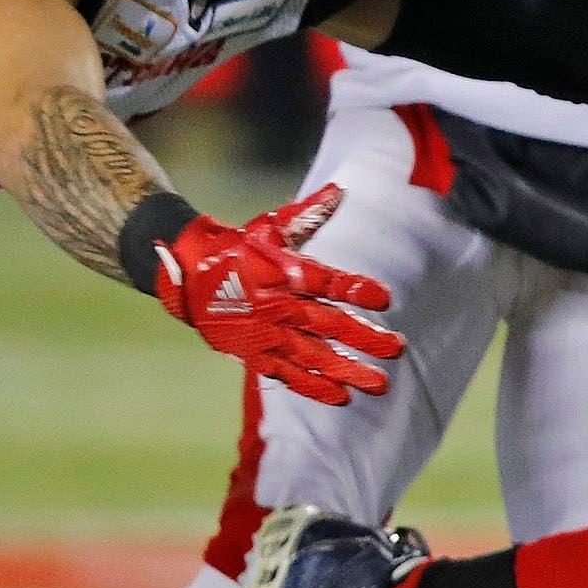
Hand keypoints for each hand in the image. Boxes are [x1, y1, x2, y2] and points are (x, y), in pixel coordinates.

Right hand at [146, 185, 403, 405]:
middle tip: (398, 349)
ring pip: (314, 355)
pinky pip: (288, 374)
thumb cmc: (237, 245)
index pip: (329, 282)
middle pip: (330, 324)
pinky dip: (313, 386)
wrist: (189, 272)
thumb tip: (340, 190)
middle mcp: (279, 305)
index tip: (387, 298)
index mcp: (286, 272)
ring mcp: (267, 333)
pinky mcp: (254, 353)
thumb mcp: (271, 225)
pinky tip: (341, 396)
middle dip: (366, 338)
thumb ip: (308, 214)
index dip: (358, 290)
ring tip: (379, 383)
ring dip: (348, 370)